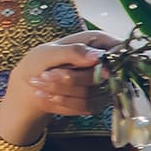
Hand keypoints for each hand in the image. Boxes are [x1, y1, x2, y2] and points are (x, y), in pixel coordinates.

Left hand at [0, 30, 120, 137]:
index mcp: (99, 43)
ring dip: (61, 91)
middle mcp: (106, 64)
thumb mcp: (49, 52)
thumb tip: (97, 56)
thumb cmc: (40, 61)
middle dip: (68, 78)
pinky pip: (85, 107)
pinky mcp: (97, 102)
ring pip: (91, 94)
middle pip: (100, 76)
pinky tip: (44, 96)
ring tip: (38, 84)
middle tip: (44, 75)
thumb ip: (73, 51)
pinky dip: (62, 103)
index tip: (87, 67)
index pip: (119, 50)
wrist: (31, 83)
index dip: (107, 61)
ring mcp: (104, 85)